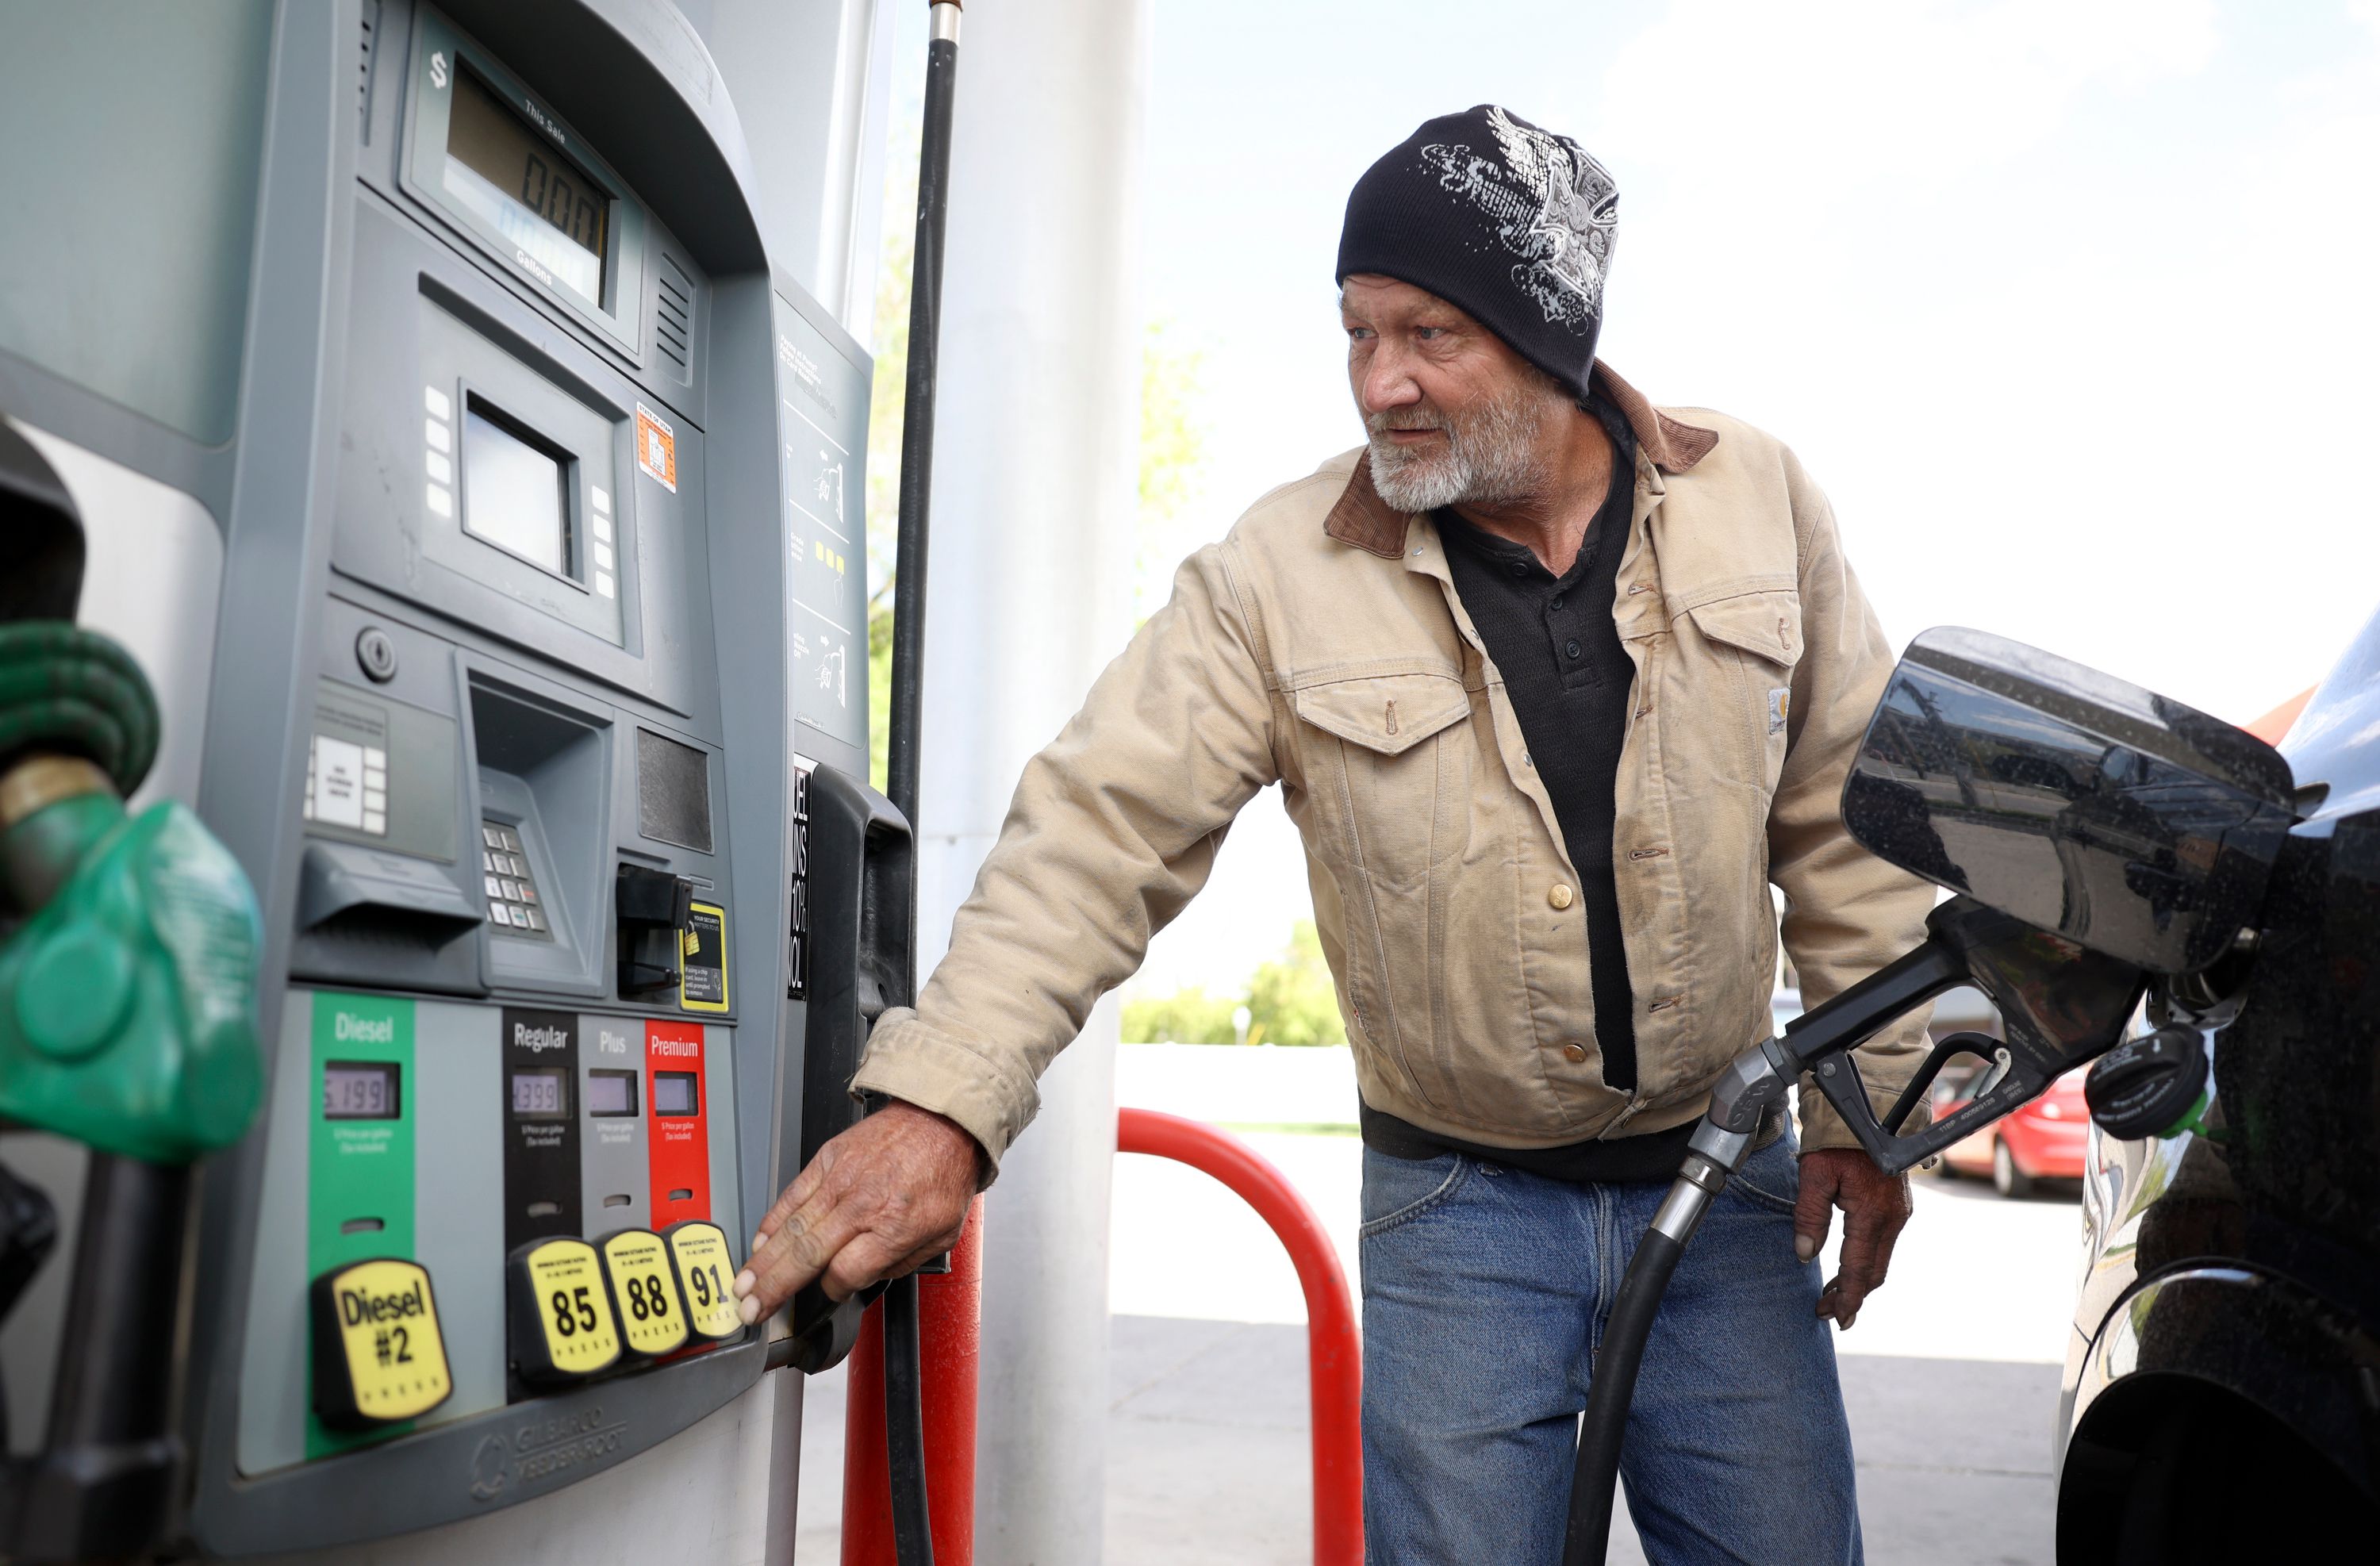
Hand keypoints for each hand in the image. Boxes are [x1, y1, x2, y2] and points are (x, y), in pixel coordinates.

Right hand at [731, 1100, 982, 1323]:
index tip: (830, 1293)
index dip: (833, 1290)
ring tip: (742, 1286)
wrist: (942, 1120)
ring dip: (762, 1262)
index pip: (846, 1272)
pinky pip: (791, 1195)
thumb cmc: (944, 1175)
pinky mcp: (827, 1158)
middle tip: (751, 1310)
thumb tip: (862, 1281)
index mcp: (895, 1226)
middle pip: (808, 1254)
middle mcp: (863, 1203)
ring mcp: (841, 1179)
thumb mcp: (941, 1234)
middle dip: (774, 1288)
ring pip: (792, 1228)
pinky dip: (771, 1221)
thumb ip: (901, 1263)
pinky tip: (758, 1243)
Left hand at [1791, 1147, 1911, 1331]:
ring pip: (1880, 1259)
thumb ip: (1809, 1216)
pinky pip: (1883, 1244)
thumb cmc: (1838, 1139)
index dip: (1848, 1297)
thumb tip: (1805, 1254)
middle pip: (1874, 1271)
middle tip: (1828, 1311)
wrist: (1871, 1110)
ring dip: (1859, 1279)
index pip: (1859, 1269)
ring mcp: (1899, 1213)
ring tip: (1834, 1294)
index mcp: (1872, 1214)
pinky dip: (1866, 1261)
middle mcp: (1893, 1218)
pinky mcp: (1898, 1206)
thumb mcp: (1814, 1173)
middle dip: (1852, 1295)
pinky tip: (1849, 1264)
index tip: (1836, 1319)